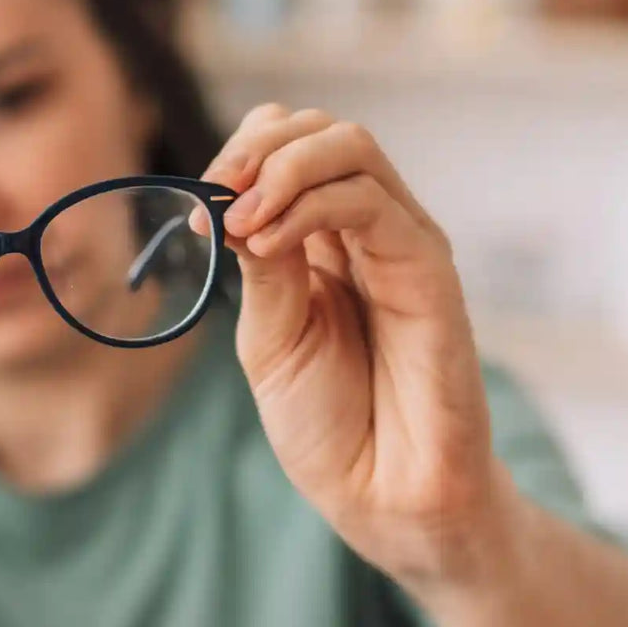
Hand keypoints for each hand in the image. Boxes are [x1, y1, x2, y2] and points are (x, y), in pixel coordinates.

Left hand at [201, 105, 511, 589]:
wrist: (382, 496)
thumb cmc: (330, 426)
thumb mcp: (269, 338)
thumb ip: (261, 268)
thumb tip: (235, 199)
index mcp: (323, 243)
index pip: (286, 148)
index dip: (239, 157)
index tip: (198, 207)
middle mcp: (366, 231)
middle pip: (320, 130)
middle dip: (255, 148)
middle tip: (215, 195)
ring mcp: (401, 244)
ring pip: (350, 146)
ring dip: (279, 167)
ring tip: (238, 219)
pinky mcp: (429, 269)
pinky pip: (372, 203)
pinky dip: (309, 204)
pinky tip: (268, 239)